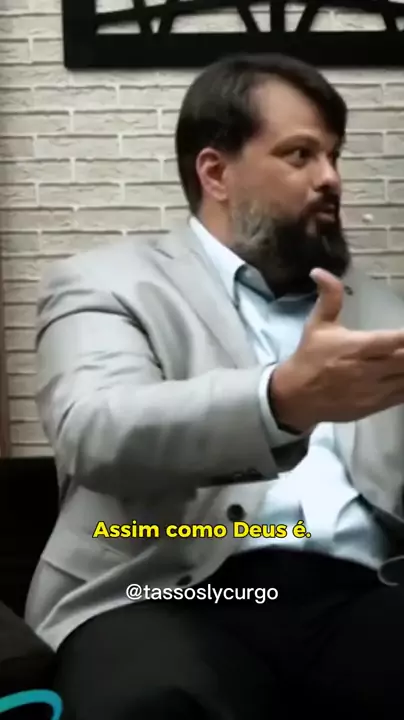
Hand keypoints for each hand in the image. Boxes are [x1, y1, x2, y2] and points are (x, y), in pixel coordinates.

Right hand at [269, 267, 403, 432]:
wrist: (295, 397)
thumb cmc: (309, 357)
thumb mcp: (317, 324)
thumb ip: (329, 297)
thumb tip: (320, 271)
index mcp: (356, 347)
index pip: (394, 340)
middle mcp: (368, 369)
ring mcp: (373, 390)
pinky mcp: (375, 405)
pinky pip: (402, 396)